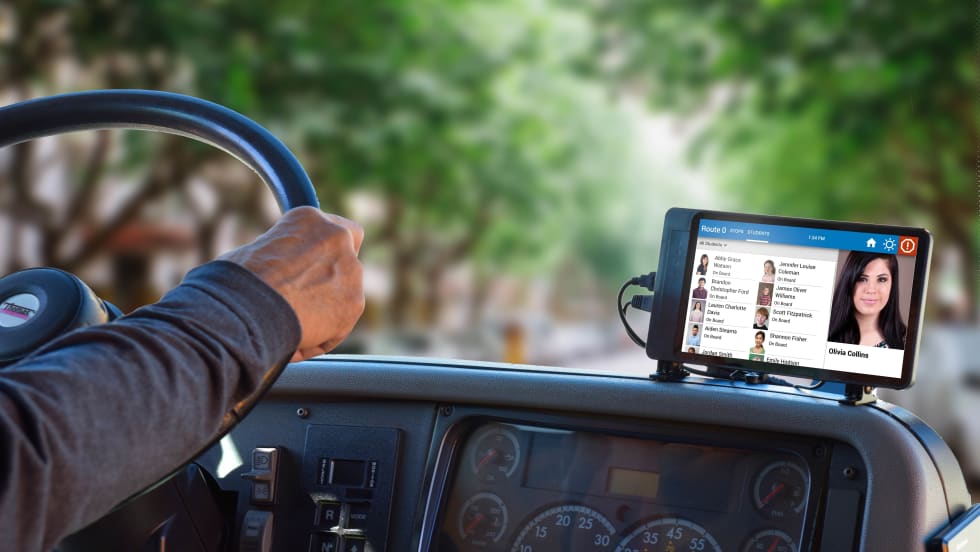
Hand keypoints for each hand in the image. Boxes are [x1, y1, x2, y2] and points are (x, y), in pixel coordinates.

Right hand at [220, 206, 364, 360]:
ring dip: (323, 313)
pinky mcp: (354, 304)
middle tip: (305, 300)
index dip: (321, 252)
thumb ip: (280, 259)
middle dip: (330, 282)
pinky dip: (319, 339)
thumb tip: (274, 275)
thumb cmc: (237, 283)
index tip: (309, 267)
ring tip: (288, 330)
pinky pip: (338, 326)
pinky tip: (293, 346)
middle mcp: (338, 238)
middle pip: (346, 261)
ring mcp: (350, 271)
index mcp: (310, 219)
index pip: (331, 229)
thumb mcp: (254, 255)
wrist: (246, 309)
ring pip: (344, 296)